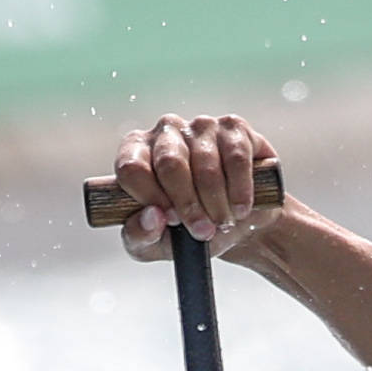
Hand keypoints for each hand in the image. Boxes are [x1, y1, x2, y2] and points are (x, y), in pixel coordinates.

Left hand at [113, 112, 280, 262]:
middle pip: (169, 163)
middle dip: (188, 204)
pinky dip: (240, 189)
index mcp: (136, 152)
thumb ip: (139, 237)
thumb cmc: (186, 228)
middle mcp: (166, 131)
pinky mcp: (233, 127)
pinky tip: (241, 208)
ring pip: (206, 164)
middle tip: (202, 231)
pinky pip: (236, 157)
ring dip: (217, 203)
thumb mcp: (154, 244)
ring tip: (223, 223)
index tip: (170, 220)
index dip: (151, 197)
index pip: (131, 166)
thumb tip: (151, 218)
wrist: (234, 221)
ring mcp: (201, 126)